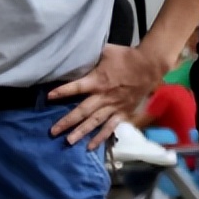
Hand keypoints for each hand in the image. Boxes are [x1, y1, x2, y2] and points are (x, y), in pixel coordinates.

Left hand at [48, 43, 163, 147]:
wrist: (149, 66)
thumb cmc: (126, 57)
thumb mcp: (107, 51)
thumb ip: (91, 55)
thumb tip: (76, 51)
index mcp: (98, 80)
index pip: (76, 87)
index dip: (62, 91)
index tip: (49, 97)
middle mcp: (103, 96)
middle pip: (82, 111)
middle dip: (67, 121)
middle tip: (53, 132)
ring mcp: (113, 107)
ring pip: (94, 122)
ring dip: (81, 132)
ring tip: (69, 142)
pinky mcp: (123, 113)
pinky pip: (110, 128)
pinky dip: (100, 137)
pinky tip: (90, 147)